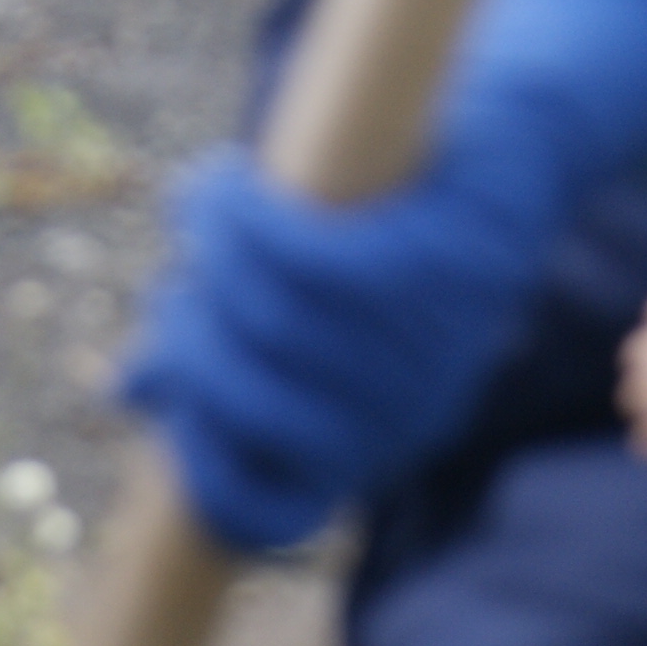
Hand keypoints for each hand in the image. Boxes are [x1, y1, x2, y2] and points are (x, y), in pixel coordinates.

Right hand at [122, 148, 554, 555]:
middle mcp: (407, 416)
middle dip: (187, 339)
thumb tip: (126, 390)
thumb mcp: (300, 300)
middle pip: (252, 409)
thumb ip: (222, 348)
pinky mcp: (443, 261)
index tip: (158, 381)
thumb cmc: (392, 227)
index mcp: (369, 445)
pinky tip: (229, 177)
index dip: (194, 461)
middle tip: (177, 276)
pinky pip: (315, 262)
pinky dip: (251, 219)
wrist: (520, 135)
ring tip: (206, 197)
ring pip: (275, 320)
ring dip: (212, 252)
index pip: (267, 511)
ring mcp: (432, 343)